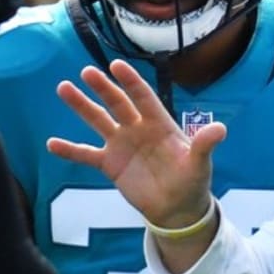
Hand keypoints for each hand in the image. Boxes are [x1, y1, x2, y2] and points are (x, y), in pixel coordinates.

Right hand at [46, 58, 225, 229]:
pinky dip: (70, 149)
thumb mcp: (199, 163)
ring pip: (98, 120)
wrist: (177, 207)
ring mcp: (121, 144)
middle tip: (87, 72)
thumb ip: (205, 144)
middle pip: (117, 103)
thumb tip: (221, 129)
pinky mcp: (110, 164)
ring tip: (64, 88)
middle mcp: (137, 128)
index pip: (143, 97)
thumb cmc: (191, 180)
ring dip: (81, 106)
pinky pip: (86, 154)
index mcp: (159, 123)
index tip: (117, 66)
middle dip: (103, 88)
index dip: (131, 82)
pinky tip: (52, 143)